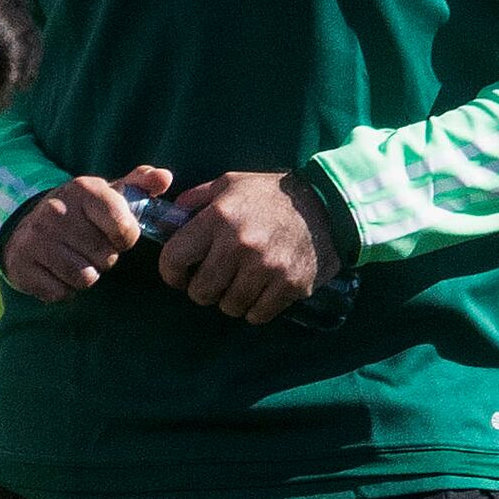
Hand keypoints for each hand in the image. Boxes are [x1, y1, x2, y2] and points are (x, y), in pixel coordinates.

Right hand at [0, 167, 167, 302]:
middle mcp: (56, 210)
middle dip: (103, 258)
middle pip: (106, 257)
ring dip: (85, 275)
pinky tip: (56, 271)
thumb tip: (165, 177)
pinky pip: (60, 293)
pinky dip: (62, 289)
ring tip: (74, 258)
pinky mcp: (20, 264)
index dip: (125, 238)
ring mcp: (35, 238)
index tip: (115, 234)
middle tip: (88, 246)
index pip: (124, 228)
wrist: (27, 223)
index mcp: (83, 188)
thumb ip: (141, 183)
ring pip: (85, 278)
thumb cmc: (81, 213)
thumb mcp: (109, 193)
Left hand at [158, 168, 325, 320]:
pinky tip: (261, 292)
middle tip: (214, 281)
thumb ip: (198, 198)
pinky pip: (257, 315)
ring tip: (241, 283)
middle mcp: (239, 245)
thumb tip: (172, 214)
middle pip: (201, 292)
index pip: (175, 259)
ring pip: (229, 307)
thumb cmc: (273, 195)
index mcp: (219, 218)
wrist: (327, 205)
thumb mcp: (232, 183)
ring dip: (231, 299)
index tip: (180, 275)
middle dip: (202, 290)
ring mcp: (266, 268)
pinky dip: (255, 308)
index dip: (171, 273)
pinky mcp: (289, 286)